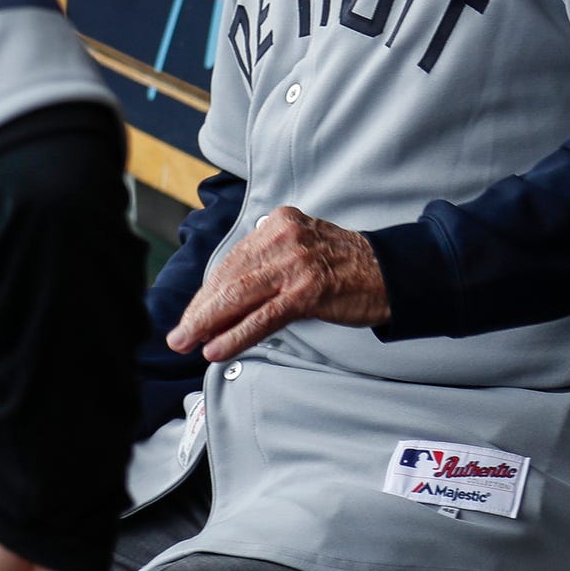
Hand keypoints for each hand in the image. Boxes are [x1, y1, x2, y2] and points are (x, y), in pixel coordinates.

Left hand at [167, 205, 389, 361]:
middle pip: (230, 276)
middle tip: (179, 333)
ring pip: (240, 295)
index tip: (191, 314)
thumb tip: (224, 298)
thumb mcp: (301, 249)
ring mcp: (295, 263)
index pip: (232, 260)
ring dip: (208, 323)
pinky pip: (263, 317)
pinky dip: (236, 335)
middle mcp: (282, 236)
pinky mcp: (307, 291)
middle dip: (200, 309)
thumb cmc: (345, 265)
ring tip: (188, 342)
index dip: (207, 292)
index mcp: (278, 222)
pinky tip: (216, 348)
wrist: (391, 271)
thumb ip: (266, 264)